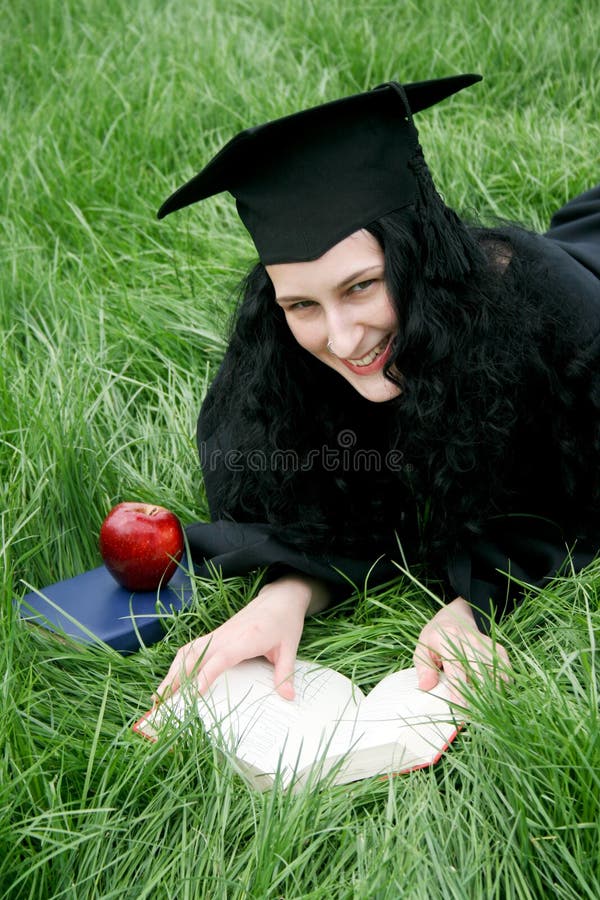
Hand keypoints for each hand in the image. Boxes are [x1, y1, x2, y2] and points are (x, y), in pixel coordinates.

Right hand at [154, 575, 328, 701]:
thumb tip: (287, 698)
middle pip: (195, 655)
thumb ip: (285, 673)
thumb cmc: (285, 622)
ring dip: (172, 671)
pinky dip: (179, 663)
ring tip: (159, 695)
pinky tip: (172, 678)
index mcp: (246, 639)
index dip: (205, 675)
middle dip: (176, 678)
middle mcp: (226, 635)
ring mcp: (218, 634)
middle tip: (160, 702)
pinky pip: (192, 648)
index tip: (193, 694)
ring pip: (189, 651)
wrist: (279, 598)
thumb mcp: (290, 648)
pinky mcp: (216, 634)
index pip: (220, 658)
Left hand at [414, 596, 509, 703]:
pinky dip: (502, 687)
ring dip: (491, 694)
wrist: (456, 616)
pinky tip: (494, 698)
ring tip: (485, 711)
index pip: (456, 668)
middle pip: (480, 672)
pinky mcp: (498, 650)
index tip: (459, 708)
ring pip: (495, 674)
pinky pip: (504, 672)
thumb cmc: (436, 637)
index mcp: (449, 639)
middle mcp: (470, 641)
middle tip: (474, 716)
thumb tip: (426, 687)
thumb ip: (424, 667)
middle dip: (478, 695)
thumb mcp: (422, 648)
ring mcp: (487, 645)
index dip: (458, 690)